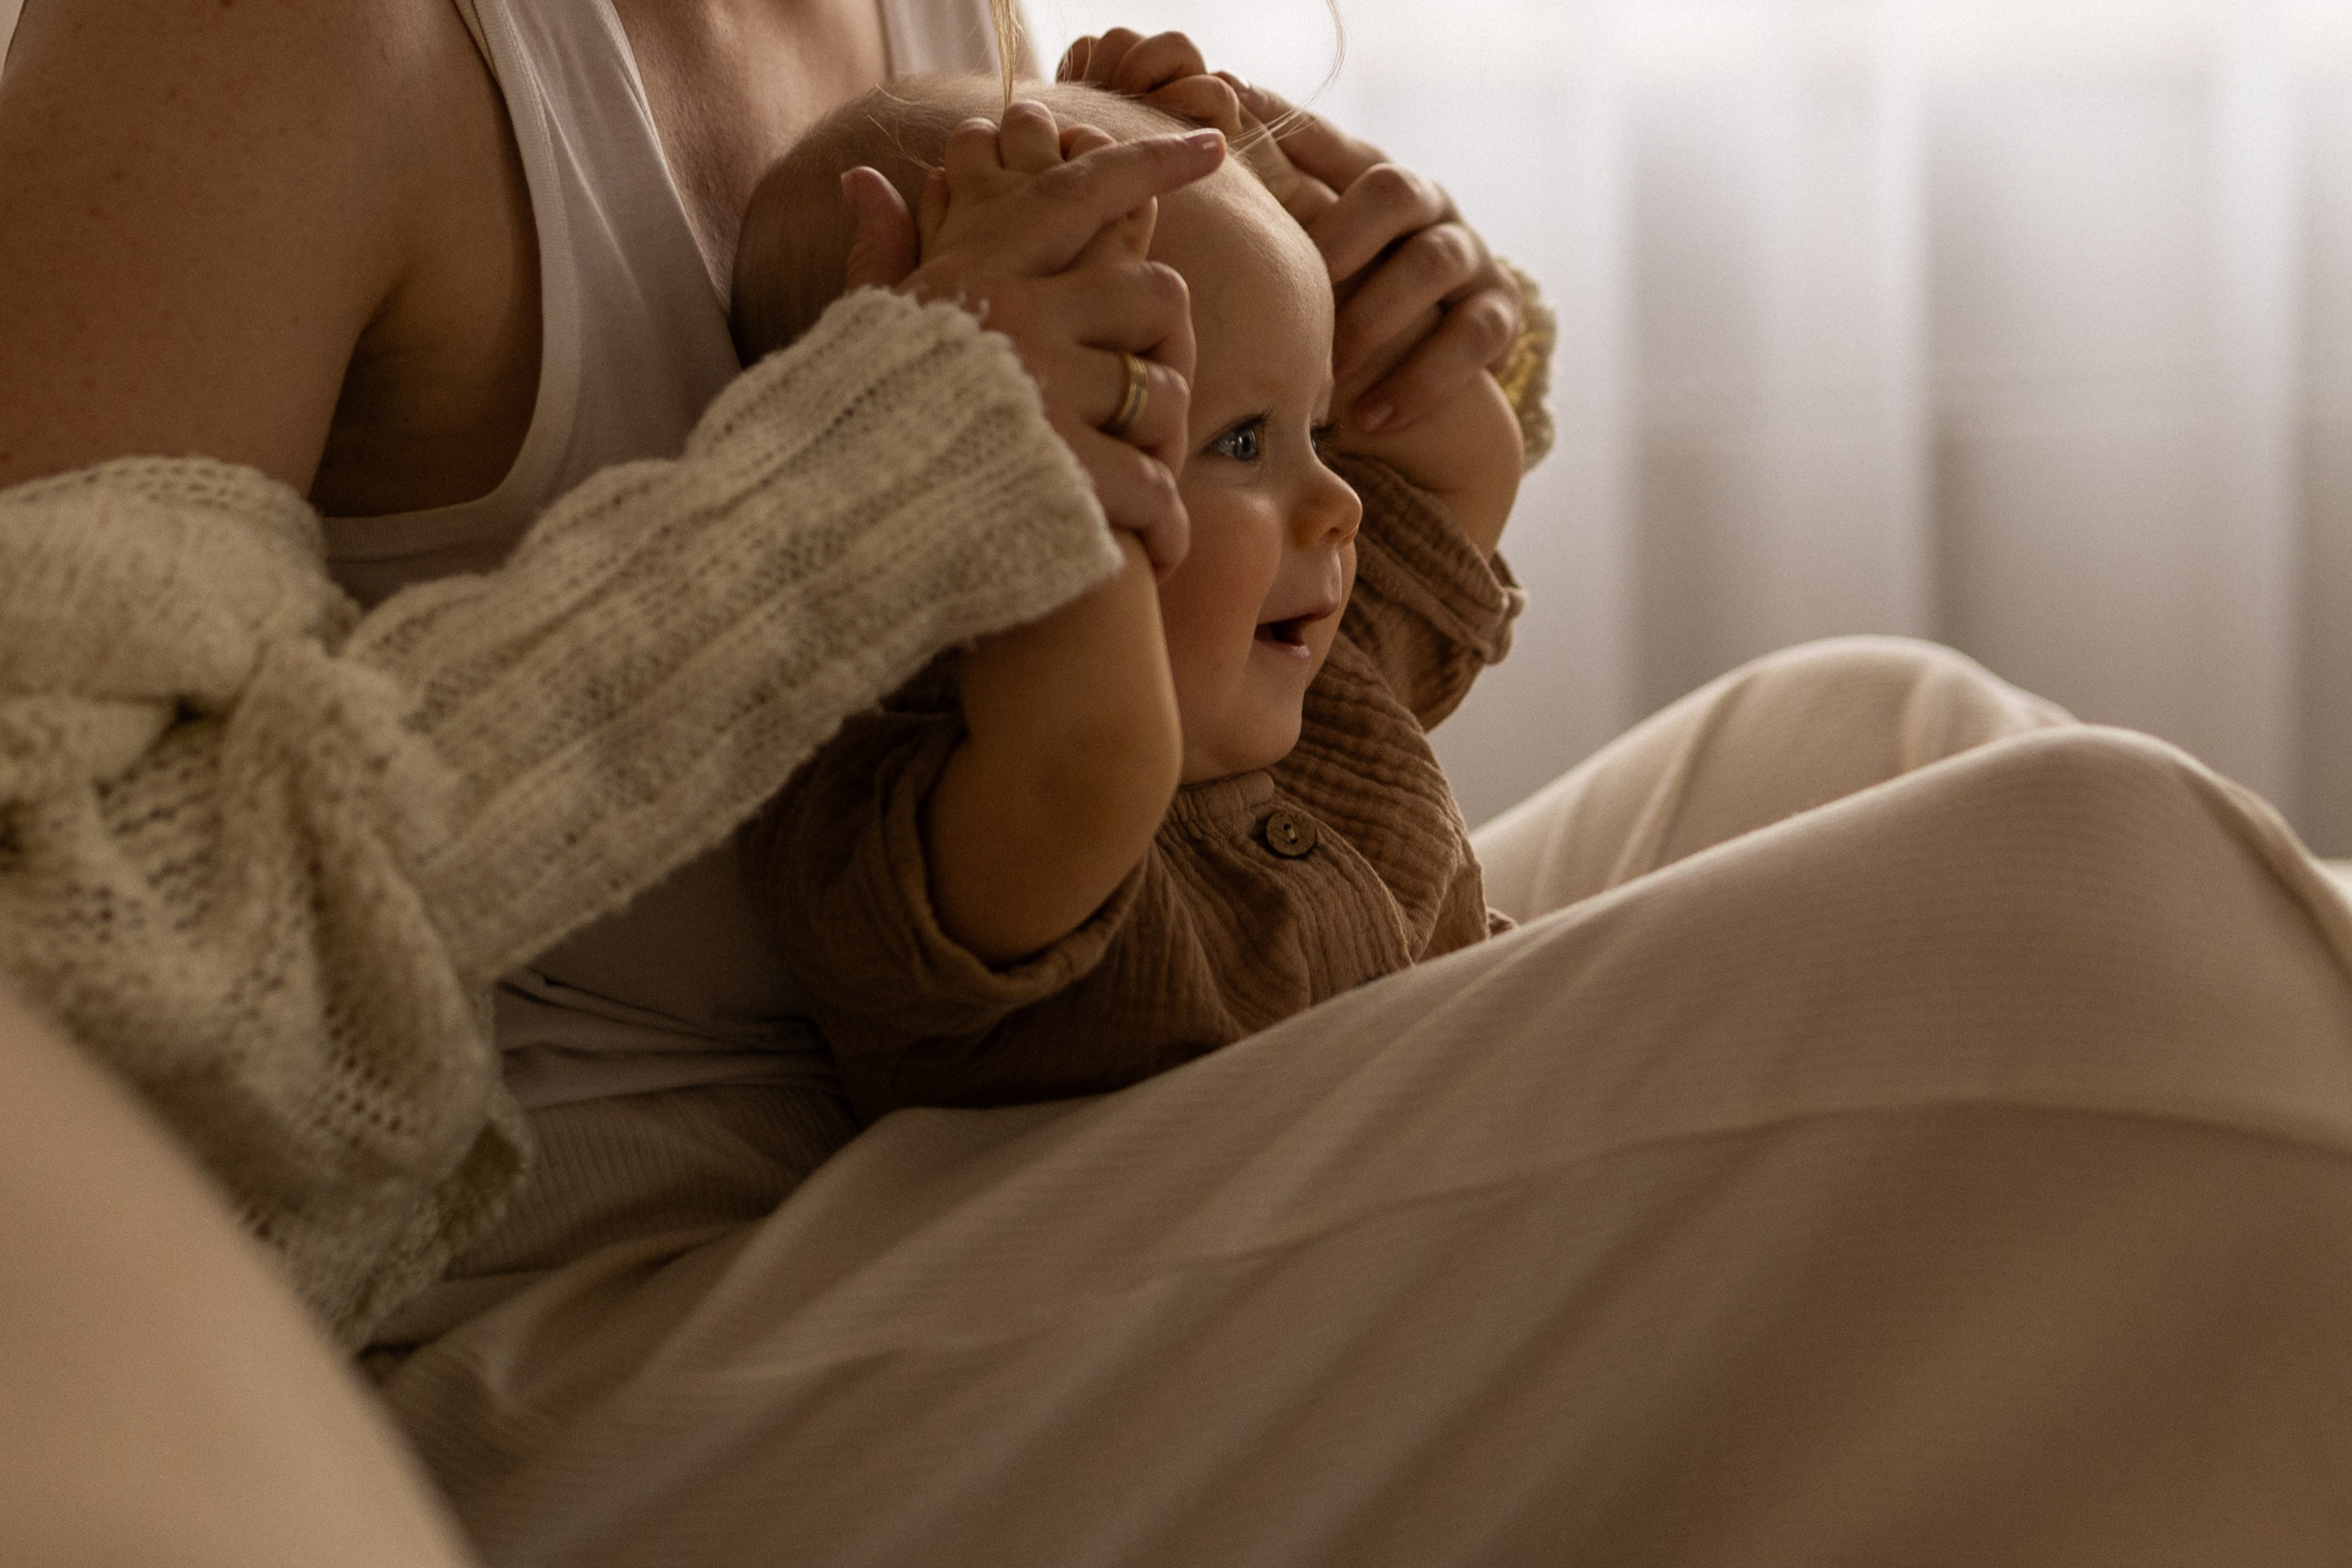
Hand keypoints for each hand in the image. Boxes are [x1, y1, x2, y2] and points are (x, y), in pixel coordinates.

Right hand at [836, 101, 1220, 570]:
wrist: (821, 534)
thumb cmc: (843, 432)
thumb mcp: (862, 331)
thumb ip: (881, 255)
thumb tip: (867, 178)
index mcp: (972, 274)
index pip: (1077, 194)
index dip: (1150, 163)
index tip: (1211, 147)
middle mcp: (1018, 320)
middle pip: (1155, 292)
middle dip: (1162, 344)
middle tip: (1147, 394)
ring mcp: (1047, 394)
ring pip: (1164, 391)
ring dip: (1160, 442)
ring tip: (1138, 480)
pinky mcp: (1068, 475)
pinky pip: (1156, 486)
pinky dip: (1164, 525)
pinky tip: (1156, 548)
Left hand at [1060, 31, 1520, 436]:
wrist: (1418, 405)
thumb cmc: (1326, 335)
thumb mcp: (1282, 286)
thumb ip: (1236, 246)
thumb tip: (1129, 203)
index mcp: (1356, 182)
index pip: (1319, 141)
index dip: (1277, 133)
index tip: (1221, 140)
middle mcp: (1419, 207)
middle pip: (1390, 188)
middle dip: (1338, 243)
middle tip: (1290, 296)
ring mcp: (1466, 257)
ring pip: (1434, 262)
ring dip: (1376, 320)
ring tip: (1329, 380)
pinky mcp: (1498, 316)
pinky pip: (1475, 336)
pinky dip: (1421, 379)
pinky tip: (1366, 422)